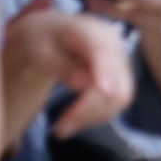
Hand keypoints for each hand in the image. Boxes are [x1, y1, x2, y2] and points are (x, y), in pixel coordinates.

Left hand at [4, 3, 134, 137]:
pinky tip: (74, 119)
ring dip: (91, 117)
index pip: (105, 53)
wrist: (53, 32)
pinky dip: (94, 116)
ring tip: (62, 127)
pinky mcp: (120, 80)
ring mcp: (121, 65)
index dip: (106, 72)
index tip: (104, 91)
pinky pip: (115, 105)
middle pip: (117, 83)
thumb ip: (60, 64)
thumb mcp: (39, 47)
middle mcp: (115, 48)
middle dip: (91, 110)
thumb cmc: (43, 38)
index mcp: (93, 31)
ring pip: (119, 99)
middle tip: (60, 129)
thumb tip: (83, 83)